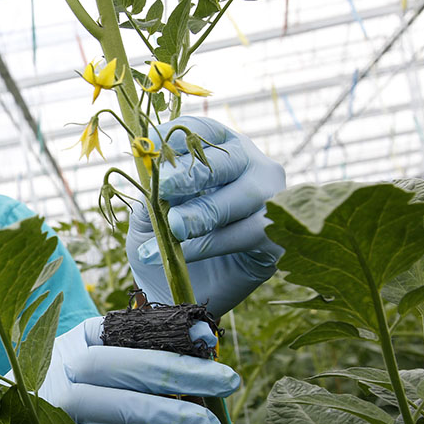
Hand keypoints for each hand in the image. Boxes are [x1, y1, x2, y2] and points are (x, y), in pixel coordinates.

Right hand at [0, 316, 237, 423]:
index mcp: (63, 342)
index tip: (210, 340)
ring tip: (207, 423)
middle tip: (229, 381)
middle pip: (124, 364)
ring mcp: (46, 408)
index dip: (169, 333)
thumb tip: (194, 359)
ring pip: (118, 405)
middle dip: (182, 372)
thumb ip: (123, 367)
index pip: (123, 330)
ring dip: (169, 414)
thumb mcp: (80, 380)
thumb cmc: (49, 417)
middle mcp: (51, 367)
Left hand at [126, 116, 284, 316]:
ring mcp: (271, 200)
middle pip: (229, 158)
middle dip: (194, 171)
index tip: (150, 148)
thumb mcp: (147, 217)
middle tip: (163, 187)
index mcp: (217, 152)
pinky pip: (248, 233)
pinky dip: (211, 244)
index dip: (177, 136)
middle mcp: (251, 167)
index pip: (202, 130)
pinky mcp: (277, 238)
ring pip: (245, 195)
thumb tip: (151, 170)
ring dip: (204, 211)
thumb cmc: (163, 244)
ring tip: (172, 228)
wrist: (176, 293)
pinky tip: (182, 255)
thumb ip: (150, 194)